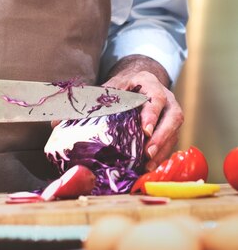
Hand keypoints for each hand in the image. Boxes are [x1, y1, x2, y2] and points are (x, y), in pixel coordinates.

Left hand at [102, 55, 183, 170]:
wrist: (142, 82)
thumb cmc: (126, 85)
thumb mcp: (115, 85)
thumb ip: (103, 95)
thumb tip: (75, 113)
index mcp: (152, 85)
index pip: (156, 99)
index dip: (151, 115)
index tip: (144, 130)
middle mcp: (168, 100)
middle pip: (173, 118)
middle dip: (161, 137)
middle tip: (148, 152)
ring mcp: (172, 116)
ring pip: (174, 133)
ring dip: (161, 150)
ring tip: (148, 165)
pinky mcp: (172, 129)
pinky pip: (170, 143)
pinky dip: (161, 156)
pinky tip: (149, 167)